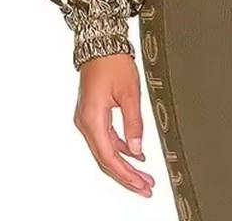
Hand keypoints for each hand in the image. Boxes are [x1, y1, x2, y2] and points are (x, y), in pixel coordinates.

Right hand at [74, 53, 154, 196]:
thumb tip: (138, 149)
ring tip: (143, 176)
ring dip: (124, 164)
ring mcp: (87, 120)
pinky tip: (135, 154)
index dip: (126, 175)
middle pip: (106, 159)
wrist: (100, 44)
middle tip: (146, 187)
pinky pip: (106, 139)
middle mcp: (85, 123)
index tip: (142, 185)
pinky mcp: (93, 115)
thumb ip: (134, 122)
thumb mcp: (130, 92)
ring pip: (105, 151)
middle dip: (126, 175)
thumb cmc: (113, 63)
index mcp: (92, 119)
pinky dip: (120, 149)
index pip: (109, 157)